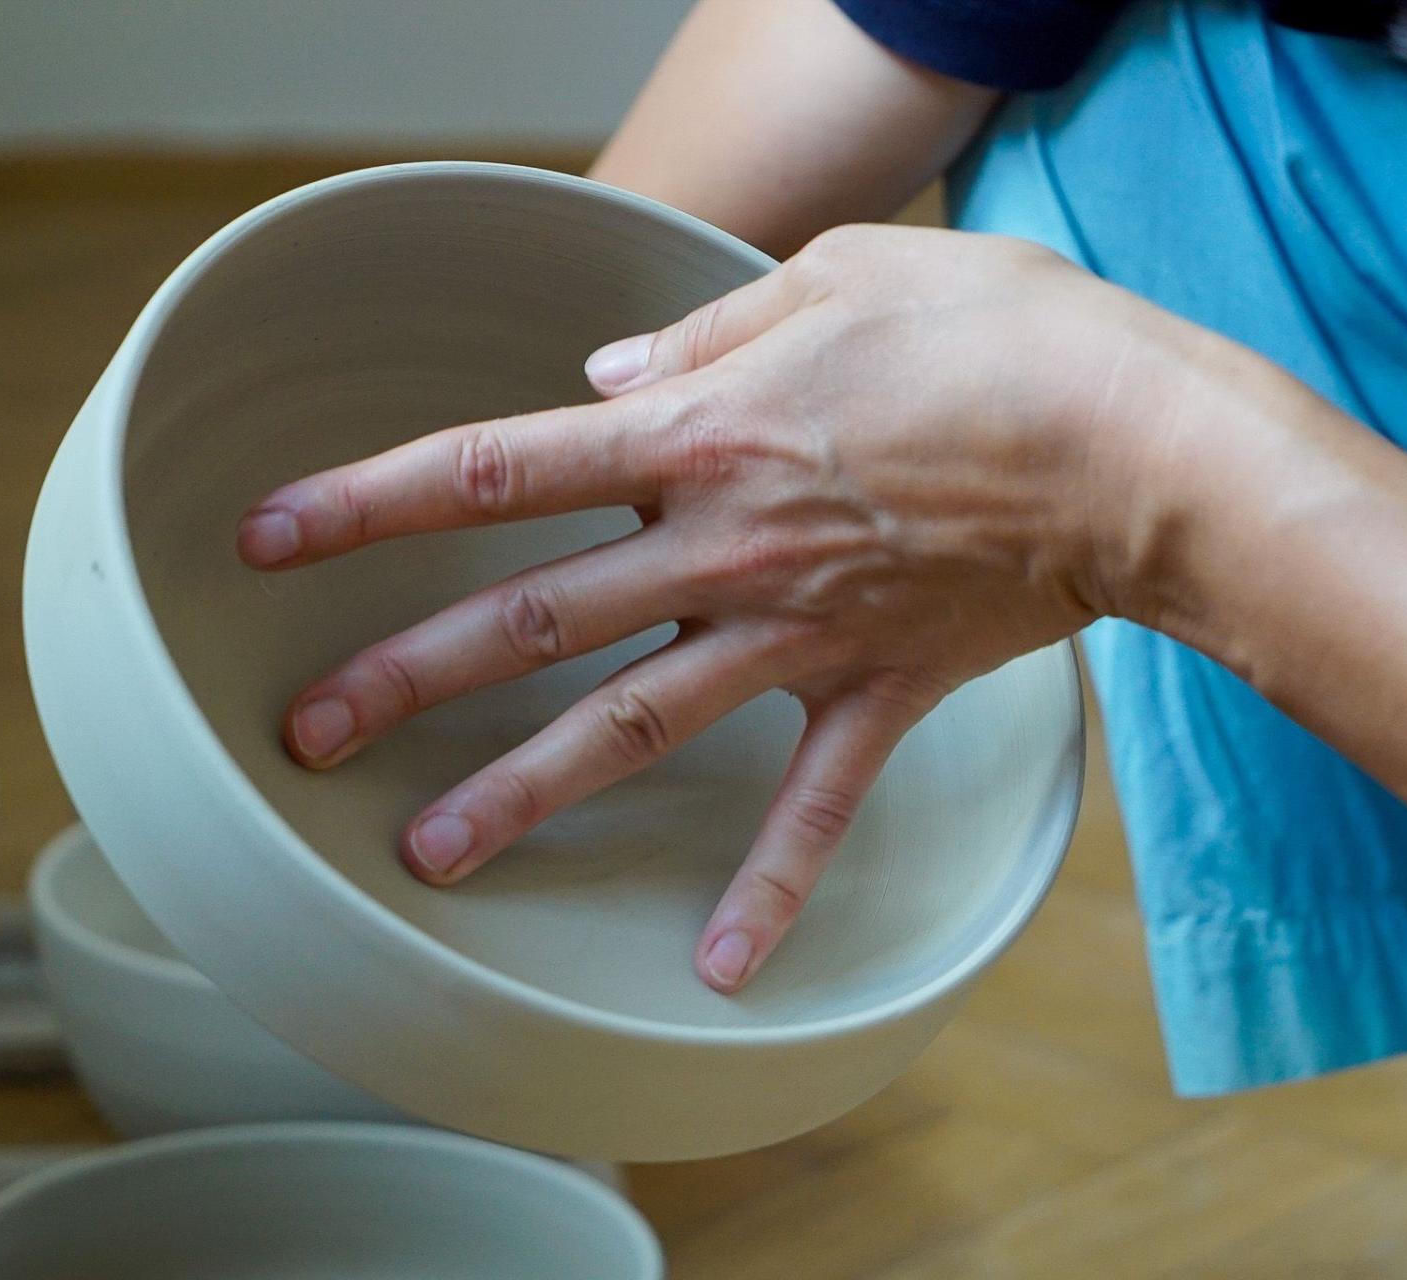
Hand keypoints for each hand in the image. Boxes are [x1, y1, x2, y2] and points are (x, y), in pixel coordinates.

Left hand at [237, 224, 1206, 991]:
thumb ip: (706, 334)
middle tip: (303, 735)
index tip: (267, 538)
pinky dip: (770, 888)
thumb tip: (611, 374)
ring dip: (528, 791)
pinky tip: (722, 973)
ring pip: (637, 725)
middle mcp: (726, 546)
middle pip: (534, 619)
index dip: (369, 501)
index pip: (498, 469)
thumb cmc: (1000, 334)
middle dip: (406, 676)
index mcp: (700, 434)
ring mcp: (801, 632)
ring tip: (429, 856)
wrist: (1139, 444)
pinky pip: (815, 808)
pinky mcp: (883, 689)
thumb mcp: (841, 278)